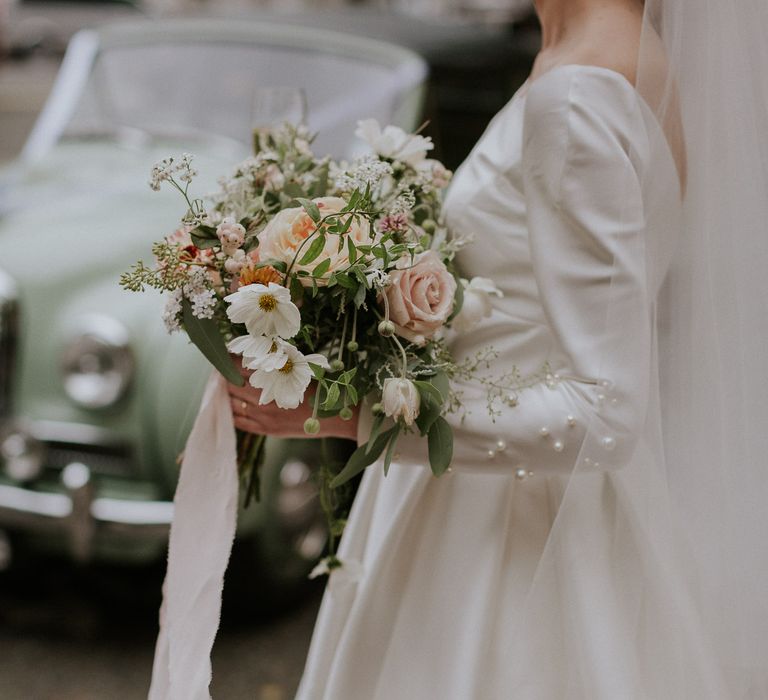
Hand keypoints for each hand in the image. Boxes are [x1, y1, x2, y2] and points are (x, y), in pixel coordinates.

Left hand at [228, 361, 358, 439]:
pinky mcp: (266, 430)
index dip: (228, 362)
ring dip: (226, 395)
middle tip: (219, 373)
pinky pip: (240, 423)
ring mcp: (263, 416)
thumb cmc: (317, 389)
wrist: (331, 415)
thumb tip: (253, 357)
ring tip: (222, 389)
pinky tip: (229, 407)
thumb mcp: (297, 371)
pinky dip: (231, 414)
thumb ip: (275, 365)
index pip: (240, 368)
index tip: (222, 357)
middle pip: (232, 386)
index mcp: (271, 380)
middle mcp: (264, 398)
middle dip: (224, 378)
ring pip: (232, 404)